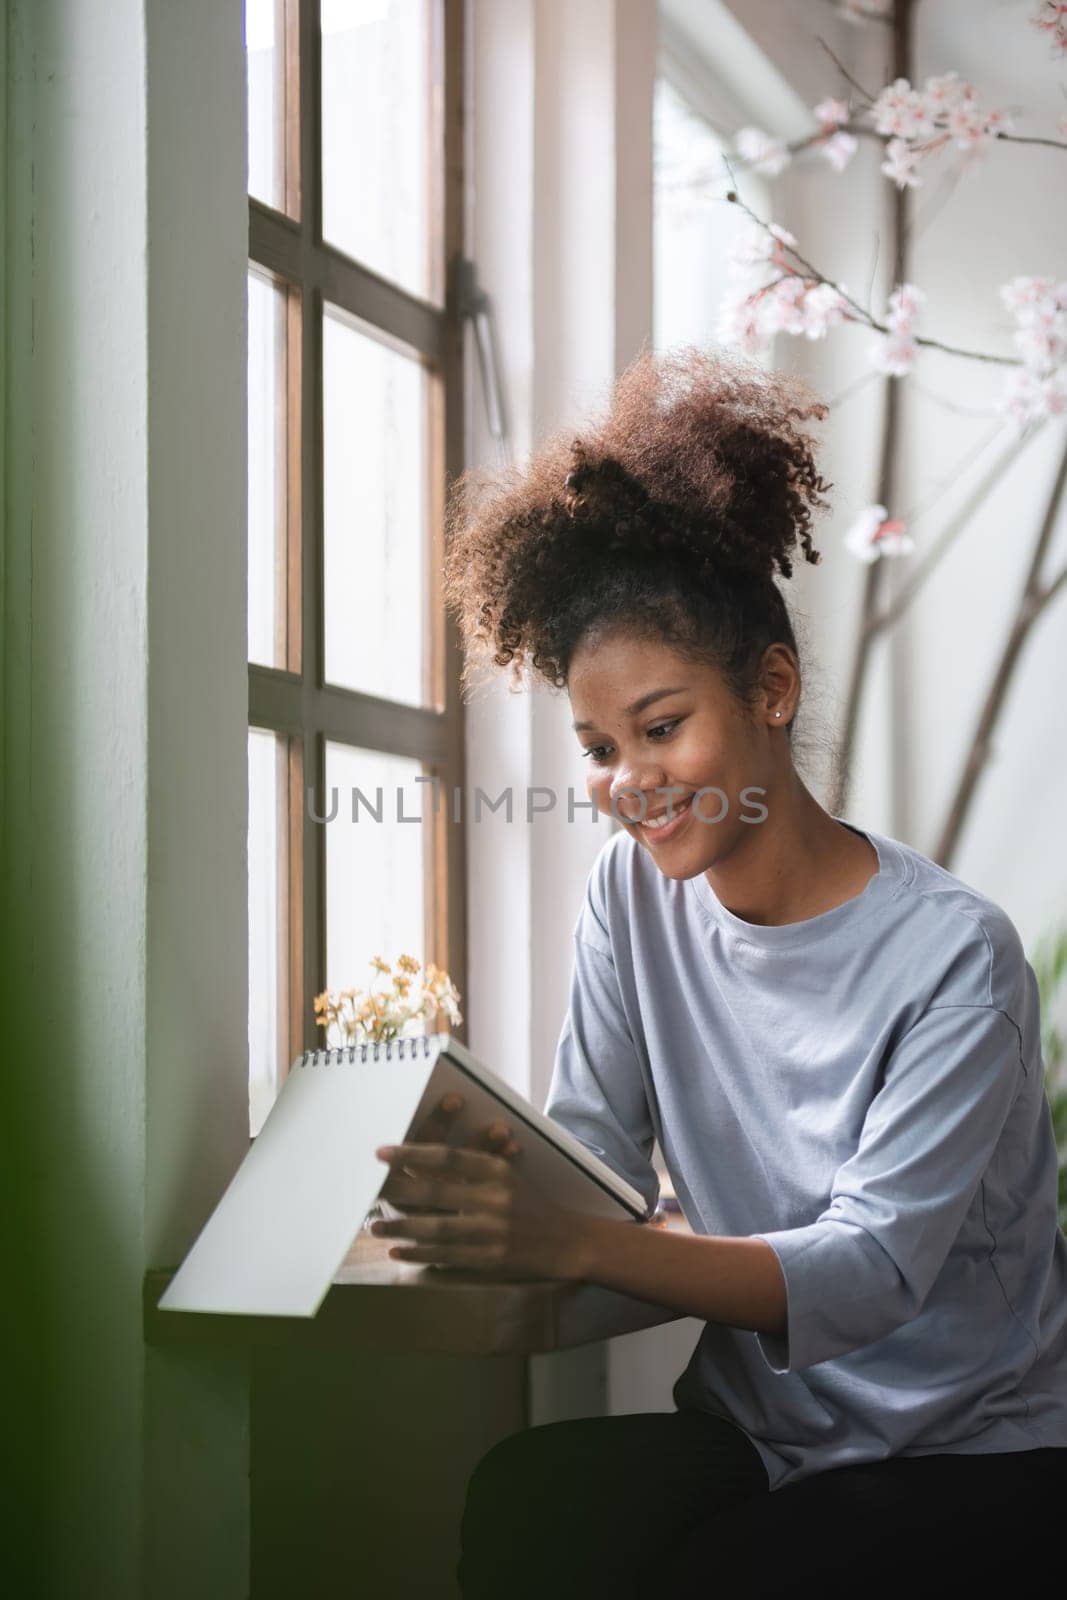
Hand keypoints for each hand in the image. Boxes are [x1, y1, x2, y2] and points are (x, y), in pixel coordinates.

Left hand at [373, 1096, 585, 1279]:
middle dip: (397, 1190)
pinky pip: (448, 1256)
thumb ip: (471, 1169)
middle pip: (436, 1192)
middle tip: (368, 1189)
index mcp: (497, 1171)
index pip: (448, 1157)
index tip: (382, 1152)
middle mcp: (495, 1198)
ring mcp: (493, 1231)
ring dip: (401, 1229)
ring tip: (374, 1228)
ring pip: (437, 1229)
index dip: (412, 1154)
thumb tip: (422, 1164)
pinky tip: (398, 1253)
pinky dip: (420, 1255)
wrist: (568, 1241)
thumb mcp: (506, 1176)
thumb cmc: (531, 1204)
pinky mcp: (492, 1259)